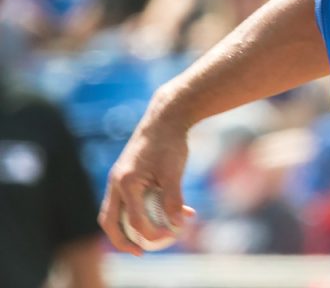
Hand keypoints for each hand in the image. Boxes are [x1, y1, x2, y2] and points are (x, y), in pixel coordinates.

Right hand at [98, 108, 191, 255]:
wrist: (165, 118)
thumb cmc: (170, 143)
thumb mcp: (174, 172)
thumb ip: (174, 199)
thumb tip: (179, 223)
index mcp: (126, 182)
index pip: (134, 219)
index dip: (151, 233)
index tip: (169, 236)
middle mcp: (116, 182)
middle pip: (110, 220)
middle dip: (122, 240)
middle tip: (140, 252)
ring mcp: (118, 178)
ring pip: (115, 211)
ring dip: (128, 226)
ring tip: (145, 239)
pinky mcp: (126, 175)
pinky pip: (126, 200)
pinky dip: (138, 210)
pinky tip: (164, 212)